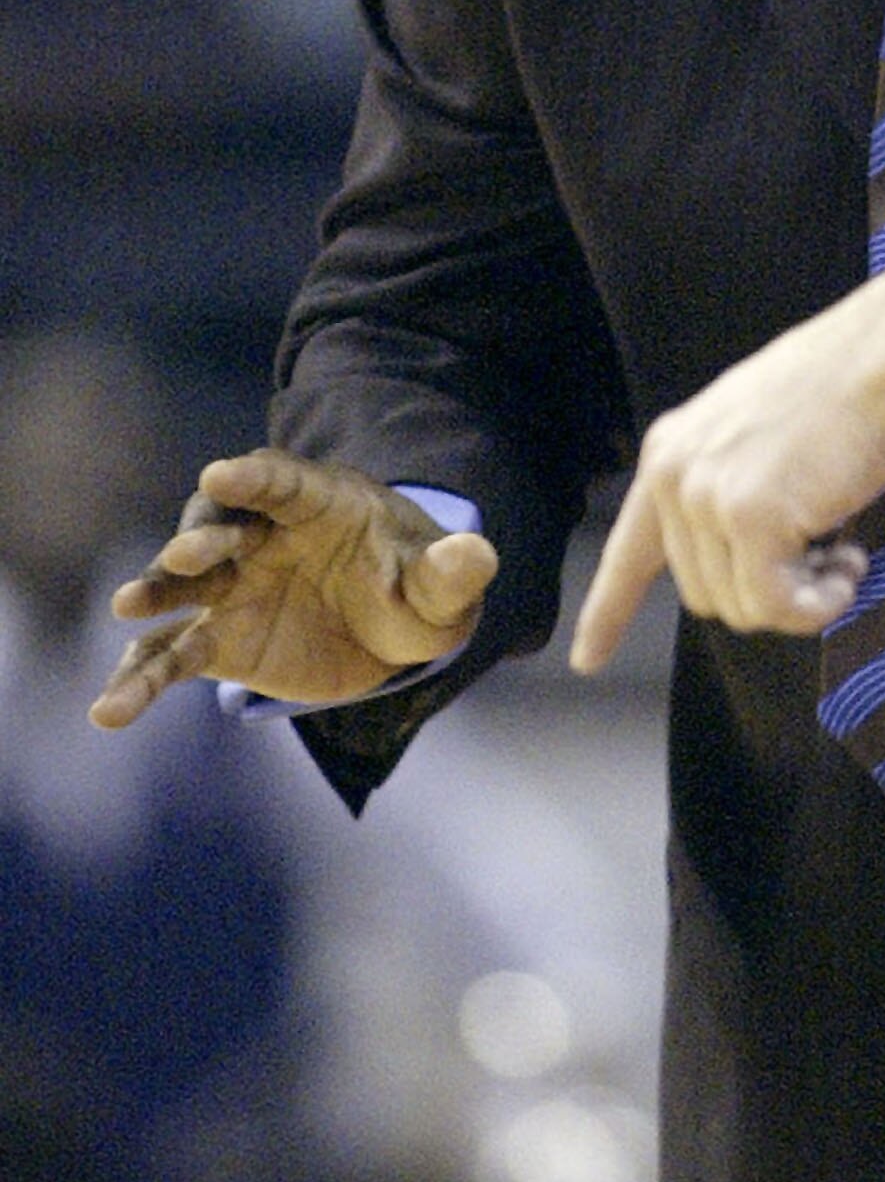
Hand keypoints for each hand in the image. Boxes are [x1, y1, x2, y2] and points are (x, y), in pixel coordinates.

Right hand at [89, 449, 496, 727]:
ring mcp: (233, 587)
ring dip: (154, 592)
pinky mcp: (220, 640)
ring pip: (182, 589)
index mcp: (317, 502)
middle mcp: (262, 537)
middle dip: (203, 536)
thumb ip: (454, 571)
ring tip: (127, 607)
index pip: (281, 481)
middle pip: (222, 525)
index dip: (254, 476)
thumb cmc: (417, 588)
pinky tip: (109, 711)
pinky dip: (140, 681)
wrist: (393, 630)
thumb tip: (477, 553)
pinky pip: (171, 657)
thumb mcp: (443, 585)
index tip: (224, 471)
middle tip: (186, 555)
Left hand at [570, 307, 884, 676]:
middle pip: (704, 595)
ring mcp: (707, 497)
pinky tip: (852, 563)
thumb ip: (729, 491)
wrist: (883, 359)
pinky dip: (819, 604)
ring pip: (742, 608)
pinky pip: (777, 605)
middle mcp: (674, 476)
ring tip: (844, 552)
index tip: (587, 660)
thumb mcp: (757, 437)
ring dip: (803, 599)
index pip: (629, 551)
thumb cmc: (843, 393)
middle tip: (827, 555)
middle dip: (768, 591)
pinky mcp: (751, 518)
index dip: (608, 611)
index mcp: (670, 454)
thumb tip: (745, 572)